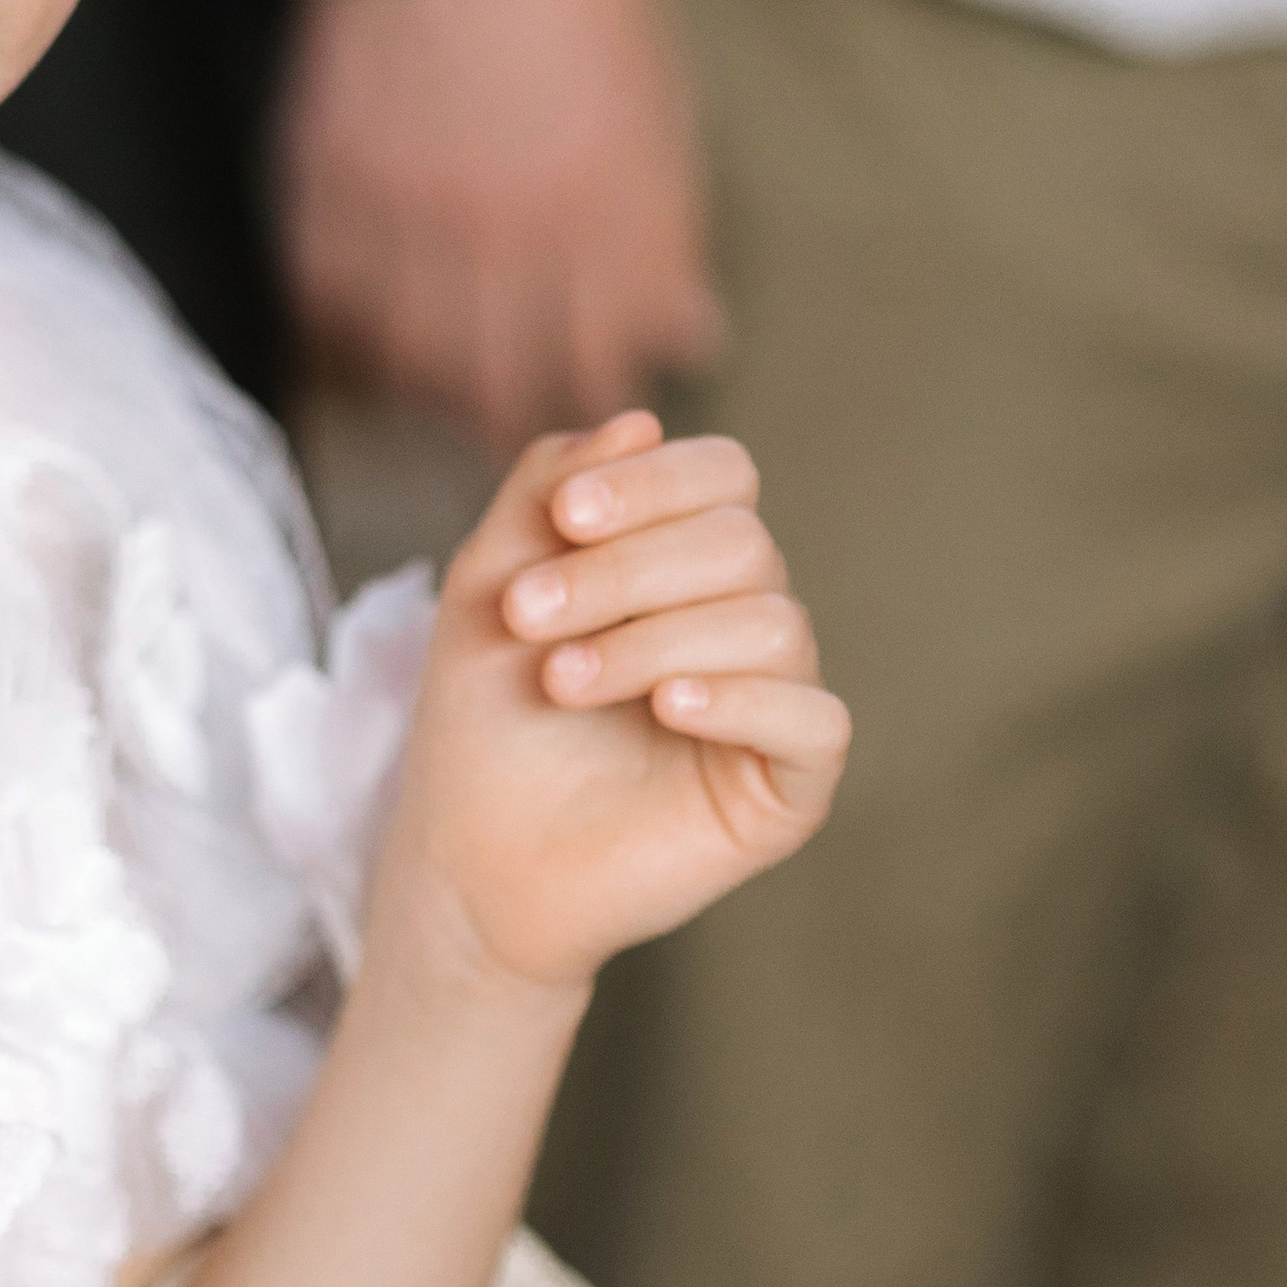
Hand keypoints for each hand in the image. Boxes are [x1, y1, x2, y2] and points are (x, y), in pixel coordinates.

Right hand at [283, 0, 720, 448]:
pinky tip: (371, 315)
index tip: (584, 401)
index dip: (589, 398)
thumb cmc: (577, 3)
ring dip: (425, 379)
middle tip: (503, 410)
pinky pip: (326, 297)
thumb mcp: (657, 112)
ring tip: (439, 374)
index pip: (593, 364)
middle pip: (493, 381)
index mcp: (597, 212)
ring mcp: (404, 205)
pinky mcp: (326, 178)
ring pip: (405, 357)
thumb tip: (691, 337)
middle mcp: (499, 226)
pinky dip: (348, 321)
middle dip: (505, 410)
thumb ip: (666, 236)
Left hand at [371, 411, 848, 997]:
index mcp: (686, 563)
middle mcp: (743, 620)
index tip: (563, 519)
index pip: (723, 478)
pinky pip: (814, 719)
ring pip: (771, 621)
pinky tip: (666, 710)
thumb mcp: (494, 581)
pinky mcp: (788, 787)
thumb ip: (552, 489)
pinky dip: (739, 699)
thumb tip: (641, 423)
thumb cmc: (486, 723)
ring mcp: (774, 702)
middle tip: (529, 616)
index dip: (652, 483)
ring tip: (562, 681)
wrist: (472, 863)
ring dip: (651, 639)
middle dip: (625, 570)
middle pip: (740, 543)